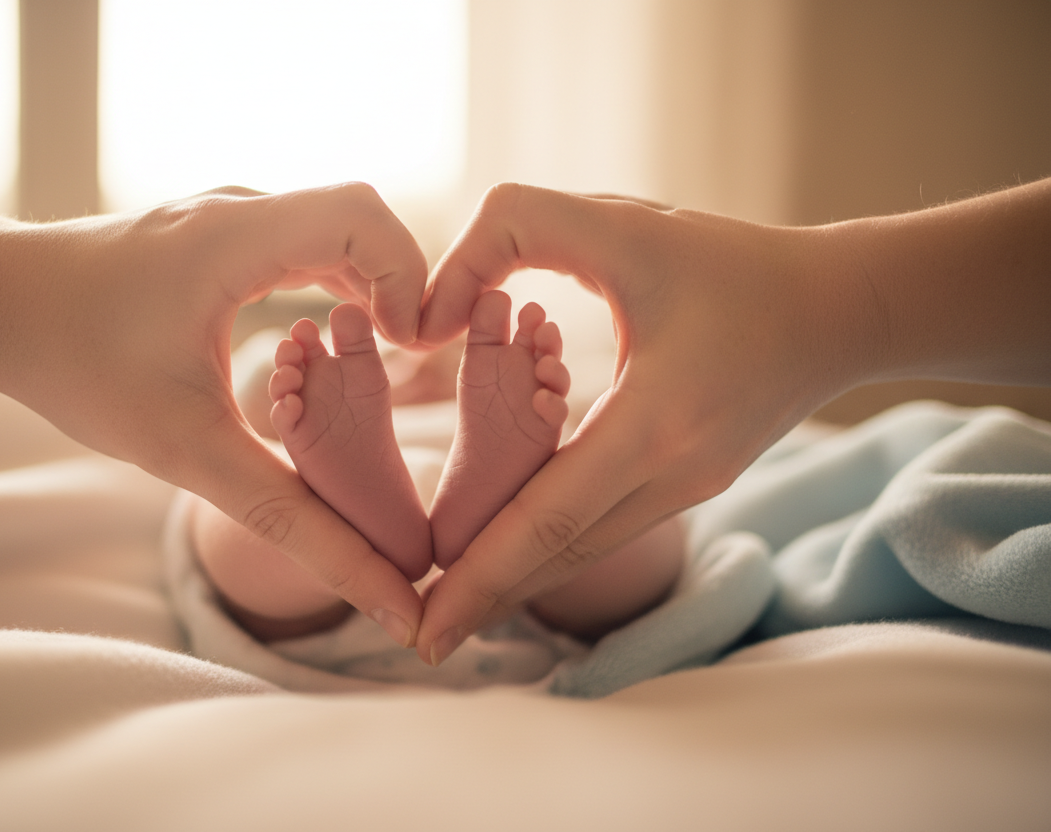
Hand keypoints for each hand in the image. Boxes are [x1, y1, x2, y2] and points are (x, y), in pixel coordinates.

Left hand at [0, 174, 428, 646]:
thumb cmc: (75, 365)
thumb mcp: (190, 454)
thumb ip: (296, 524)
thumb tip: (389, 597)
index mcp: (233, 240)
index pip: (364, 218)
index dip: (410, 279)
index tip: (409, 351)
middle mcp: (241, 209)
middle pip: (366, 218)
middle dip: (405, 286)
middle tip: (409, 362)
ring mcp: (232, 214)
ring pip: (341, 228)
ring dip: (374, 288)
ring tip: (380, 360)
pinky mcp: (223, 231)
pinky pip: (309, 242)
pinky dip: (341, 285)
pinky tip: (328, 346)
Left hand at [412, 183, 879, 663]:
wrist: (840, 308)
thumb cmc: (727, 261)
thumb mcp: (618, 222)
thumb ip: (510, 234)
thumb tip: (427, 312)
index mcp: (655, 421)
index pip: (547, 518)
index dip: (479, 574)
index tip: (422, 626)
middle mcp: (674, 473)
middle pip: (560, 556)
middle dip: (485, 598)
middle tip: (418, 641)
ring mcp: (688, 488)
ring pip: (583, 552)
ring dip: (517, 580)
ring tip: (451, 610)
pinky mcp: (691, 484)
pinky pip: (607, 529)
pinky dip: (553, 549)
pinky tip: (513, 557)